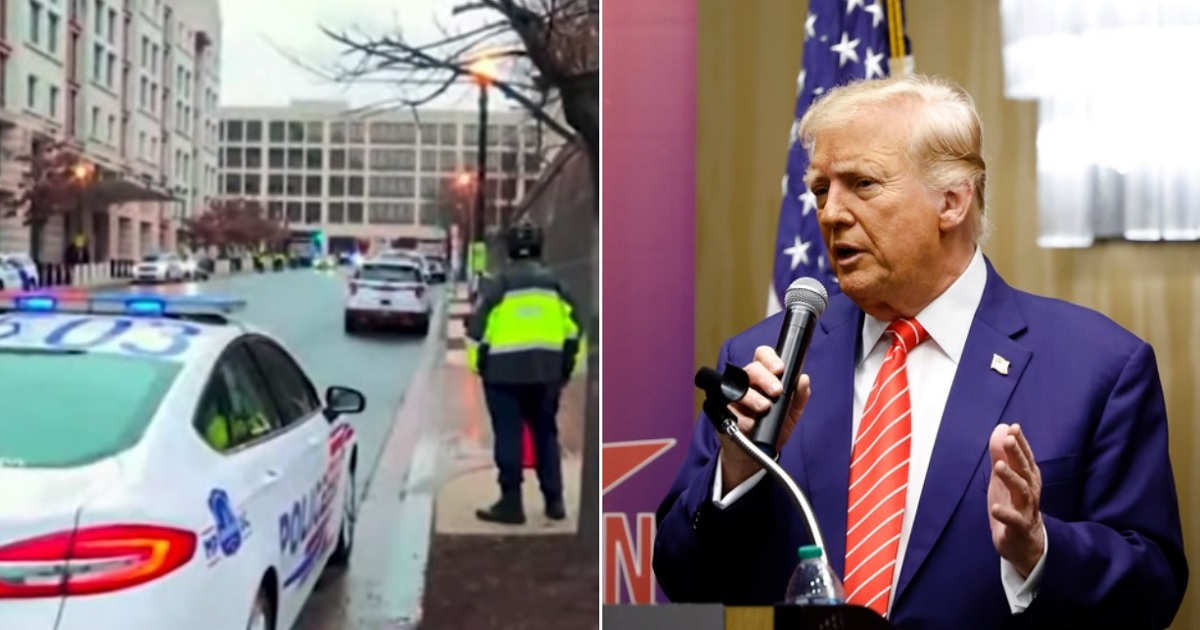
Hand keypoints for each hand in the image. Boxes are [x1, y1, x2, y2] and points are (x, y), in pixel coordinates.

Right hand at [718, 345, 810, 488]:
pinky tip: (751, 424)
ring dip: (753, 397)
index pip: (763, 356)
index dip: (770, 359)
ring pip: (738, 387)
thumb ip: (799, 397)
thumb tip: (804, 379)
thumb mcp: (790, 414)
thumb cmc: (772, 429)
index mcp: (763, 378)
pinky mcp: (721, 411)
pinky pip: (728, 408)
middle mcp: (747, 383)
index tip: (780, 369)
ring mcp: (732, 397)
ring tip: (764, 408)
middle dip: (766, 379)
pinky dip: (741, 416)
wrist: (754, 455)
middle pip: (751, 369)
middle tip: (777, 391)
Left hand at [987, 423, 1044, 576]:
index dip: (1021, 444)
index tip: (1014, 428)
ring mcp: (1026, 511)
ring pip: (1023, 493)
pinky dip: (1006, 514)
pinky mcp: (1019, 529)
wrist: (1024, 544)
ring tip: (999, 467)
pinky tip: (995, 508)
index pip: (1026, 459)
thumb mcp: (1005, 480)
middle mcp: (1030, 493)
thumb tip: (1001, 429)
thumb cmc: (1014, 506)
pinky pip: (1015, 521)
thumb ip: (1002, 456)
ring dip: (1011, 479)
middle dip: (1017, 455)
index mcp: (1028, 480)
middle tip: (1008, 440)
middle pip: (1026, 471)